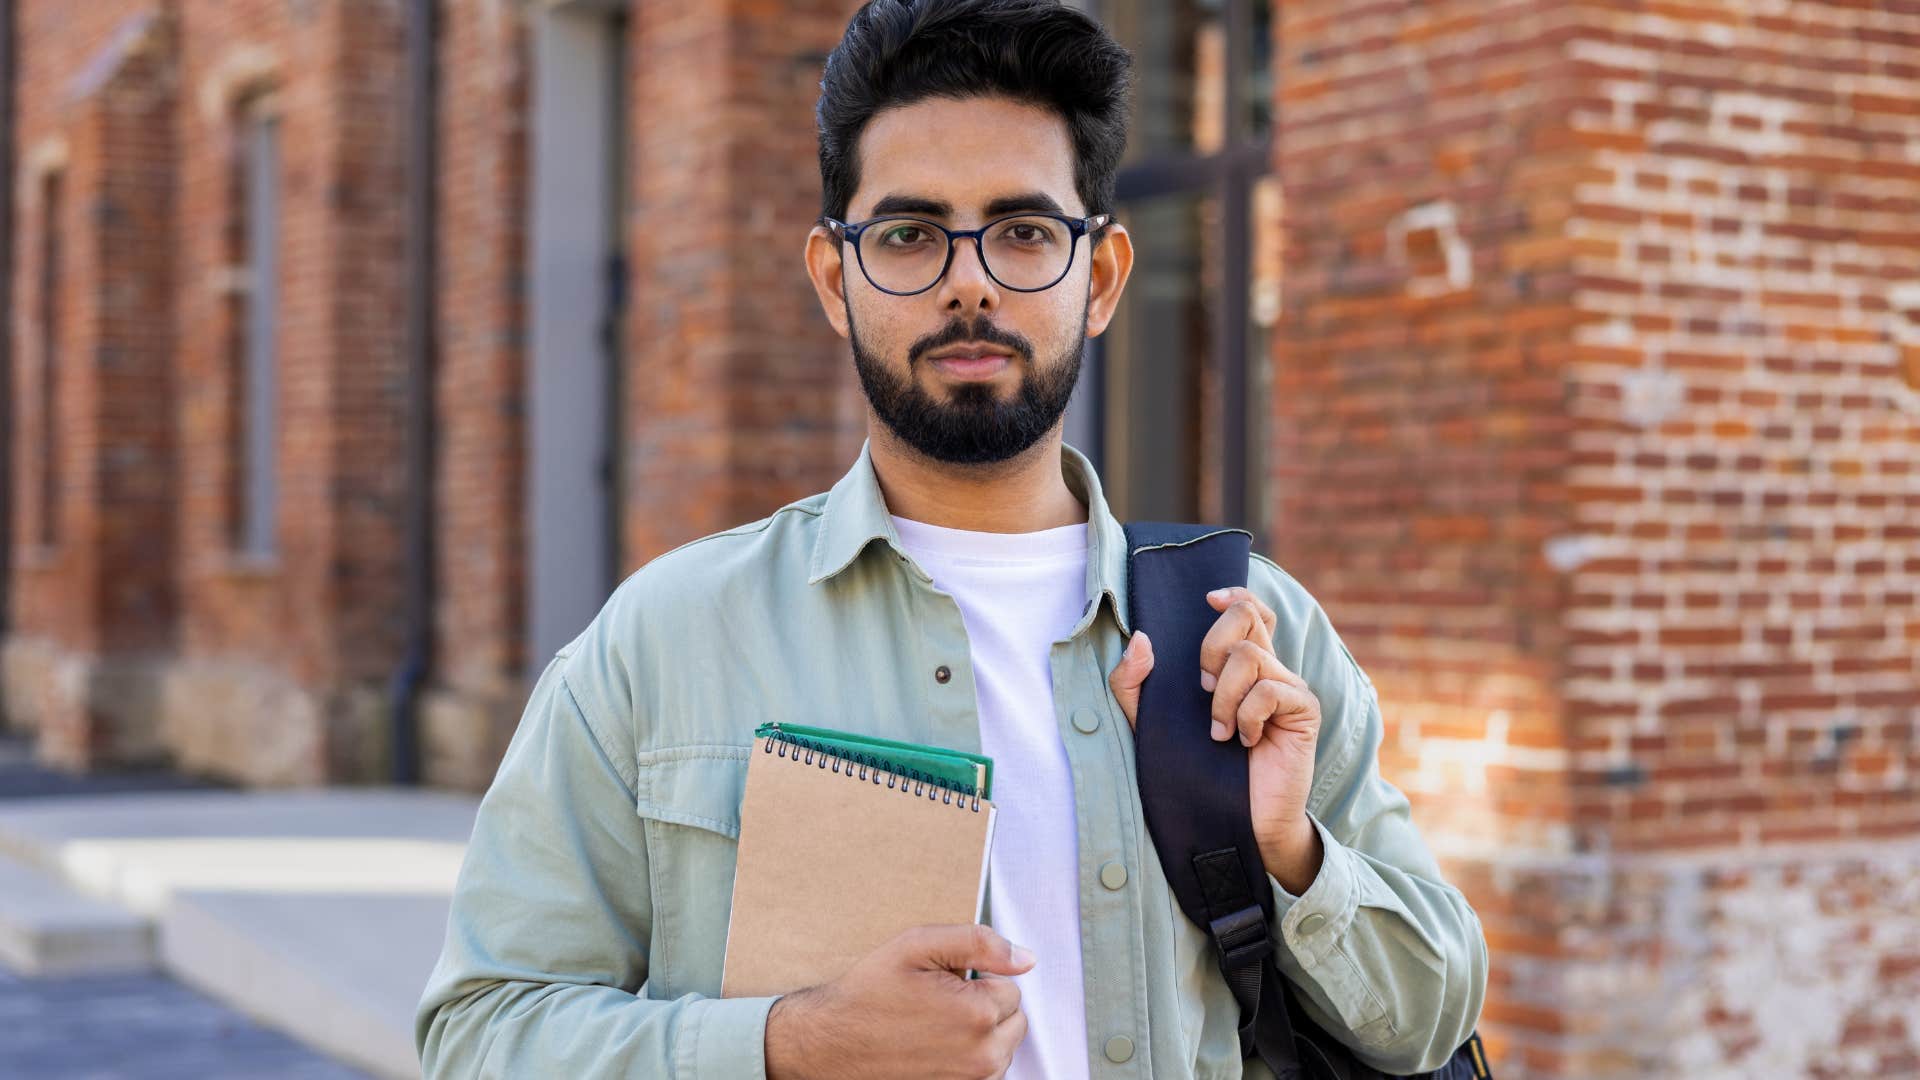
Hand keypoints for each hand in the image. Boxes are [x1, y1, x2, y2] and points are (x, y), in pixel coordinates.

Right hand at [764, 923, 1033, 1079]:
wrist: (830, 1044)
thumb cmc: (869, 993)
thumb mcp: (918, 946)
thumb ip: (979, 943)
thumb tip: (1026, 958)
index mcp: (977, 1013)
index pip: (1012, 986)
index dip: (977, 979)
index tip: (943, 984)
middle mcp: (982, 1055)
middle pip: (1014, 1018)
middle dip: (985, 1006)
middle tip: (939, 1003)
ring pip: (1002, 1046)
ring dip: (980, 1034)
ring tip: (934, 1026)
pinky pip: (985, 1070)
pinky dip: (969, 1057)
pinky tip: (936, 1048)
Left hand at [1107, 586, 1324, 894]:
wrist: (1229, 823)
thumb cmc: (1194, 773)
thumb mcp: (1149, 726)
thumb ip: (1133, 685)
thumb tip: (1141, 637)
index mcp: (1235, 667)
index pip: (1247, 609)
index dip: (1232, 595)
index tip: (1207, 599)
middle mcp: (1265, 670)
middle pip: (1247, 615)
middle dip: (1211, 646)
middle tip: (1201, 689)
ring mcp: (1288, 688)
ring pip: (1249, 655)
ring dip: (1222, 697)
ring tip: (1219, 734)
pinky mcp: (1303, 710)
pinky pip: (1270, 689)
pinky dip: (1246, 716)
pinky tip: (1244, 742)